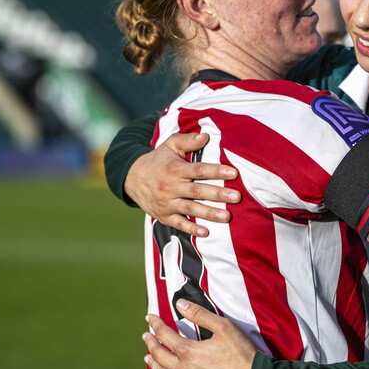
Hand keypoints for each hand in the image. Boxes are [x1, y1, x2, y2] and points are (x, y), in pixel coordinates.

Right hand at [125, 132, 240, 235]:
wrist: (132, 179)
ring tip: (227, 216)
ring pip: (191, 208)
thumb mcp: (169, 145)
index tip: (234, 173)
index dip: (216, 171)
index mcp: (175, 169)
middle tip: (236, 197)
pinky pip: (179, 223)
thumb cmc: (158, 160)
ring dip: (209, 213)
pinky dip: (192, 229)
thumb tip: (205, 136)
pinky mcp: (164, 216)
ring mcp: (167, 203)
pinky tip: (206, 232)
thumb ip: (187, 140)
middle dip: (218, 194)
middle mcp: (171, 187)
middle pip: (197, 191)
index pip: (199, 170)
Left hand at [143, 301, 256, 368]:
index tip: (149, 317)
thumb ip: (200, 315)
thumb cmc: (240, 354)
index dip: (155, 324)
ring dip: (152, 363)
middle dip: (150, 343)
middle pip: (159, 355)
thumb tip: (180, 304)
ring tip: (147, 357)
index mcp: (188, 351)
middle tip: (146, 336)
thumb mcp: (224, 328)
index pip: (164, 334)